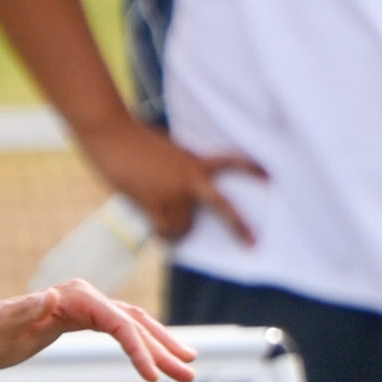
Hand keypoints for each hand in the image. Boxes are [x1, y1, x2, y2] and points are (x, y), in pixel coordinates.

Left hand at [0, 278, 196, 381]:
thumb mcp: (6, 327)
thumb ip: (27, 311)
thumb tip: (50, 296)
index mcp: (75, 298)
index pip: (118, 322)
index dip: (138, 348)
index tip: (152, 376)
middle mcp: (87, 297)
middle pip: (135, 322)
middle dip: (163, 348)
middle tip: (189, 374)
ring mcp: (89, 306)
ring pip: (134, 324)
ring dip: (160, 346)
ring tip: (186, 368)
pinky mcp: (87, 318)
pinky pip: (124, 329)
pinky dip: (144, 342)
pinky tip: (159, 356)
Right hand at [103, 126, 264, 253]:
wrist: (113, 136)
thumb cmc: (133, 140)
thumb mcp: (165, 152)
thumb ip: (177, 172)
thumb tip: (171, 204)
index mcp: (194, 160)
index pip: (229, 162)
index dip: (250, 168)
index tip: (269, 176)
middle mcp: (189, 178)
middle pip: (221, 207)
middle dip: (238, 226)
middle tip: (251, 244)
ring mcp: (173, 192)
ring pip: (183, 225)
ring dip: (175, 228)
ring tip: (161, 219)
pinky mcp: (154, 204)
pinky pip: (165, 231)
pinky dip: (162, 234)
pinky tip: (155, 230)